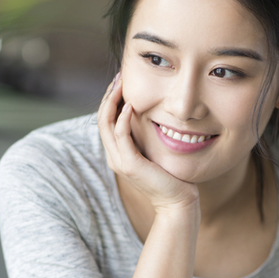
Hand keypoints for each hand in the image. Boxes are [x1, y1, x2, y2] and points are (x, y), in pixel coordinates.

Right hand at [97, 76, 198, 212]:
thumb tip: (148, 115)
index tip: (121, 81)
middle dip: (109, 95)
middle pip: (101, 119)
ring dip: (113, 101)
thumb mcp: (154, 151)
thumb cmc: (170, 177)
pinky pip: (120, 136)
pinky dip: (123, 119)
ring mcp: (120, 162)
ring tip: (122, 83)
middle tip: (120, 76)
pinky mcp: (130, 165)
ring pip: (106, 124)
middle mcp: (114, 157)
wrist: (177, 201)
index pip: (106, 121)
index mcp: (118, 153)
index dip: (111, 99)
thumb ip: (146, 137)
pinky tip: (131, 105)